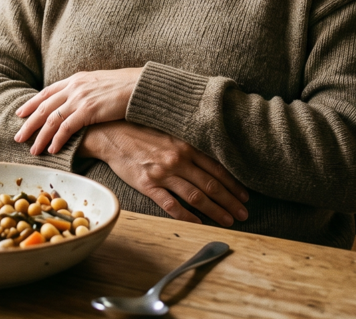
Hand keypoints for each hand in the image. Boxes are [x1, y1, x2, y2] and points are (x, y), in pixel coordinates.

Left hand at [14, 67, 142, 154]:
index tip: (20, 113)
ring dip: (40, 137)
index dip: (31, 103)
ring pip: (52, 120)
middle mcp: (74, 88)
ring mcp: (80, 98)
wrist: (141, 86)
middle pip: (44, 107)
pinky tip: (52, 150)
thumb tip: (76, 101)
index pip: (46, 92)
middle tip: (18, 137)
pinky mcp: (89, 110)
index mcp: (75, 80)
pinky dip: (57, 140)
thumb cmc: (124, 87)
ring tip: (33, 150)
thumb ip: (84, 91)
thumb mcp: (98, 84)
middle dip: (29, 124)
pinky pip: (67, 128)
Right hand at [78, 122, 249, 226]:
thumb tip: (210, 158)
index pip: (217, 168)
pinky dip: (187, 216)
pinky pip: (171, 204)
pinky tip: (198, 223)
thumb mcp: (168, 133)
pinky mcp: (147, 185)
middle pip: (211, 184)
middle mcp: (178, 159)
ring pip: (196, 196)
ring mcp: (163, 173)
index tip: (245, 196)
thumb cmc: (140, 132)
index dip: (234, 184)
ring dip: (215, 211)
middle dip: (230, 201)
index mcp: (185, 145)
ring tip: (227, 221)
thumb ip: (188, 145)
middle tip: (244, 214)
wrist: (110, 134)